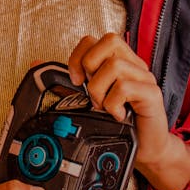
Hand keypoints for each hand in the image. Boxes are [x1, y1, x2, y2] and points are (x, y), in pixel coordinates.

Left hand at [68, 33, 189, 189]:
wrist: (148, 149)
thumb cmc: (120, 124)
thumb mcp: (93, 98)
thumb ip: (74, 81)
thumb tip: (37, 63)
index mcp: (119, 62)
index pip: (95, 40)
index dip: (79, 56)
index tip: (76, 80)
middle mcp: (134, 65)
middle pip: (109, 40)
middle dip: (91, 66)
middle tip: (92, 92)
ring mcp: (145, 78)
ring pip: (114, 65)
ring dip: (100, 90)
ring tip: (104, 107)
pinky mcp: (152, 94)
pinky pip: (125, 87)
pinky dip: (113, 104)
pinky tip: (118, 115)